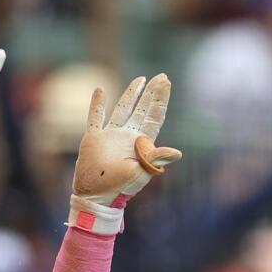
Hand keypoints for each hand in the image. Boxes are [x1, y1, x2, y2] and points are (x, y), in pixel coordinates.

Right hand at [69, 73, 182, 234]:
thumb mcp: (141, 172)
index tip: (166, 82)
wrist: (97, 195)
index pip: (154, 116)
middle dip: (151, 93)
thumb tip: (177, 153)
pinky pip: (95, 117)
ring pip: (122, 109)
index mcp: (142, 143)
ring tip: (140, 79)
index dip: (160, 99)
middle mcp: (128, 136)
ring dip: (131, 94)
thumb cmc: (121, 186)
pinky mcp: (94, 138)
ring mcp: (111, 136)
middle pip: (142, 109)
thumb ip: (156, 159)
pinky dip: (97, 104)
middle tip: (161, 77)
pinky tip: (99, 90)